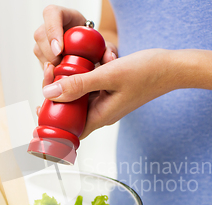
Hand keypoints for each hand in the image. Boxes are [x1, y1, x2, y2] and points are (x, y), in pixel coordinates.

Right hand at [33, 5, 117, 86]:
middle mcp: (49, 26)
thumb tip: (109, 59)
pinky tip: (60, 80)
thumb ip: (109, 50)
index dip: (53, 31)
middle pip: (41, 35)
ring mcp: (43, 41)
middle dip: (50, 55)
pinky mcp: (41, 56)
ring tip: (65, 75)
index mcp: (63, 15)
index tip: (59, 50)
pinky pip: (41, 64)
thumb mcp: (104, 45)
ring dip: (50, 67)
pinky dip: (50, 75)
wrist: (88, 52)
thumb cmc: (94, 44)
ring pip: (38, 51)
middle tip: (62, 68)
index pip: (52, 14)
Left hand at [41, 49, 180, 138]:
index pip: (70, 132)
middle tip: (49, 76)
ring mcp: (107, 102)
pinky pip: (90, 89)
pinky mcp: (111, 91)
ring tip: (59, 67)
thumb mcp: (109, 75)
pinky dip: (82, 78)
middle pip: (71, 115)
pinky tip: (80, 64)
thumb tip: (49, 92)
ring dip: (69, 86)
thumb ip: (78, 84)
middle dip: (56, 99)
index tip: (39, 109)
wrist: (172, 67)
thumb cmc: (147, 72)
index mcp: (102, 116)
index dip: (52, 126)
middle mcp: (103, 113)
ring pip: (80, 100)